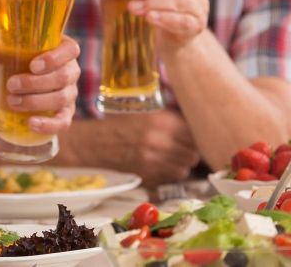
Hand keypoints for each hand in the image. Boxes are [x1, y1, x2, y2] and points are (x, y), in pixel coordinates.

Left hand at [0, 37, 79, 133]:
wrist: (13, 82)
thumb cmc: (13, 59)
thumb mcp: (2, 49)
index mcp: (62, 49)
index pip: (71, 50)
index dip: (55, 58)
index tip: (32, 66)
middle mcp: (70, 71)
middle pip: (63, 77)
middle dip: (36, 83)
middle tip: (11, 85)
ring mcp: (70, 93)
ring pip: (61, 98)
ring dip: (36, 102)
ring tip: (12, 102)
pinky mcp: (65, 113)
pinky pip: (63, 122)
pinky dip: (49, 124)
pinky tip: (31, 123)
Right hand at [61, 111, 200, 187]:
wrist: (95, 143)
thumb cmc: (120, 125)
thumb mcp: (145, 113)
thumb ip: (170, 118)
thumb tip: (194, 121)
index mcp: (160, 121)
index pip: (194, 133)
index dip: (196, 135)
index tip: (192, 136)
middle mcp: (159, 141)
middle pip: (193, 154)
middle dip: (191, 152)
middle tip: (185, 148)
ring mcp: (154, 161)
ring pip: (185, 168)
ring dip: (182, 164)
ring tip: (173, 157)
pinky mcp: (148, 175)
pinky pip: (170, 177)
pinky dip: (170, 173)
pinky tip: (162, 165)